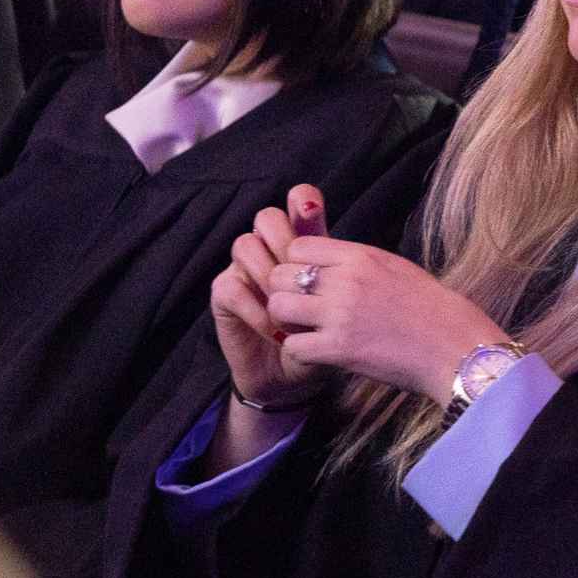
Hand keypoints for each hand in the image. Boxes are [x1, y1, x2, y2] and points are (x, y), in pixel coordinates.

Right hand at [210, 186, 334, 412]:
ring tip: (290, 311)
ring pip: (245, 245)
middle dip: (284, 243)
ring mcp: (244, 270)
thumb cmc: (323, 336)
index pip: (298, 202)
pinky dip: (256, 310)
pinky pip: (232, 286)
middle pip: (267, 217)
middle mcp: (270, 250)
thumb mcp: (339, 308)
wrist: (294, 376)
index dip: (302, 200)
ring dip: (268, 277)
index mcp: (302, 244)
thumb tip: (352, 253)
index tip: (312, 211)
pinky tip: (276, 331)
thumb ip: (340, 278)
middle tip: (303, 277)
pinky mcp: (224, 296)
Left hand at [262, 219, 509, 406]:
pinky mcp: (340, 349)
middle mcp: (346, 280)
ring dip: (286, 321)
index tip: (307, 281)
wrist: (454, 346)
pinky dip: (300, 352)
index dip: (295, 264)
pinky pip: (293, 346)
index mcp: (360, 256)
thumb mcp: (395, 268)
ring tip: (304, 330)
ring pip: (278, 307)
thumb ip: (358, 262)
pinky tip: (317, 352)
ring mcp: (341, 315)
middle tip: (300, 308)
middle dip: (284, 291)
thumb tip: (328, 262)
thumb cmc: (432, 309)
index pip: (298, 246)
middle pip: (280, 274)